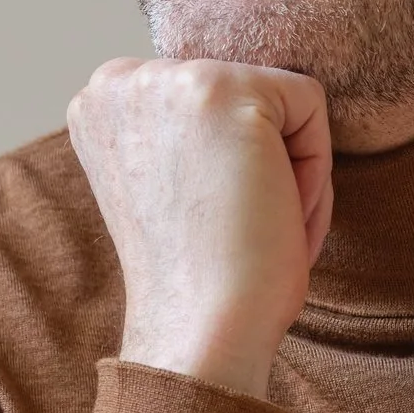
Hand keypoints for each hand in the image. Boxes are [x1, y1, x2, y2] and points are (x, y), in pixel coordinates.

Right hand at [67, 57, 333, 399]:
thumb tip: (236, 103)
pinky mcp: (222, 89)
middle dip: (263, 163)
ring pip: (280, 101)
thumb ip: (182, 130)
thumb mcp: (165, 182)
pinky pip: (311, 105)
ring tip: (254, 225)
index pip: (206, 98)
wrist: (199, 333)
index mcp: (98, 104)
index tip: (212, 221)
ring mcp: (165, 79)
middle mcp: (118, 81)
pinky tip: (276, 212)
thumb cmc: (198, 278)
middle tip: (238, 230)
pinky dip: (315, 166)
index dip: (229, 163)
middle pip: (245, 92)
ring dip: (290, 168)